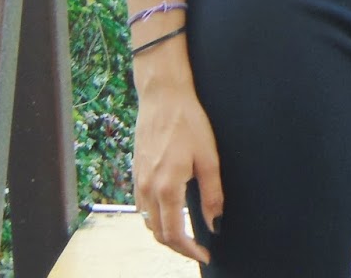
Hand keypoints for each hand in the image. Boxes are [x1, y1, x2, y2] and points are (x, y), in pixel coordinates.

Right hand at [133, 76, 222, 263]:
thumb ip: (212, 194)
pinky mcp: (135, 172)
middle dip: (178, 247)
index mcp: (167, 187)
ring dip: (164, 233)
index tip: (205, 254)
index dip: (189, 250)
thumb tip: (215, 224)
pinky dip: (155, 217)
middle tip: (198, 248)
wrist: (162, 96)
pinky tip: (170, 212)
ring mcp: (138, 180)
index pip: (174, 234)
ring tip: (186, 234)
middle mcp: (147, 188)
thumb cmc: (188, 122)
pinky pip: (141, 206)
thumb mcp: (209, 158)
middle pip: (158, 233)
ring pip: (147, 221)